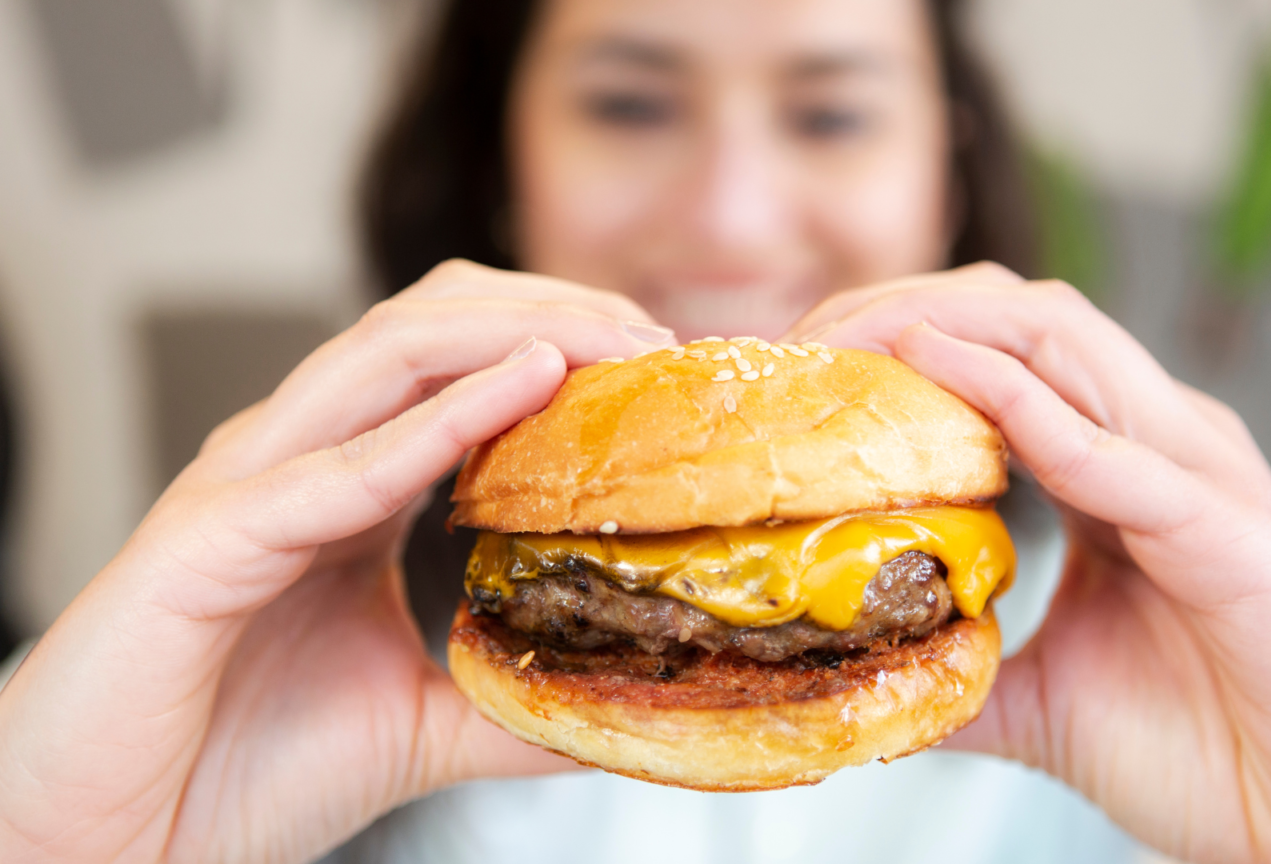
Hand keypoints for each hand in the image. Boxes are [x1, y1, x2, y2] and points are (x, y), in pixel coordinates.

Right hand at [0, 261, 675, 862]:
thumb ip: (511, 695)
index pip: (460, 360)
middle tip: (659, 345)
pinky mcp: (205, 542)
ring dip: (512, 333)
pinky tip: (522, 389)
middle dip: (555, 309)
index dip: (567, 339)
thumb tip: (618, 700)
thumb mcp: (419, 720)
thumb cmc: (238, 771)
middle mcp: (293, 457)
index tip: (666, 371)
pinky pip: (331, 465)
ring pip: (384, 352)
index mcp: (340, 480)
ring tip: (615, 346)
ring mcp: (246, 485)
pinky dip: (432, 423)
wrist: (116, 851)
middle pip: (432, 322)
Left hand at [786, 263, 1270, 862]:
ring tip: (847, 346)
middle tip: (799, 351)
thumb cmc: (1211, 752)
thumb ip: (960, 665)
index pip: (997, 356)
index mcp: (1120, 467)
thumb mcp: (1042, 697)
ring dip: (948, 331)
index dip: (893, 346)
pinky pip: (1119, 450)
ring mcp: (1199, 474)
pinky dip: (1030, 408)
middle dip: (902, 312)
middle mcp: (1160, 444)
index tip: (796, 379)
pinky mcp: (1232, 532)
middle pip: (1020, 319)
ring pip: (1067, 346)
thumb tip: (859, 667)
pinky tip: (952, 383)